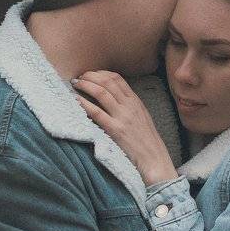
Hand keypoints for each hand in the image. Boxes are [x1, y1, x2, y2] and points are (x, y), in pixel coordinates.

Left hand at [73, 71, 177, 185]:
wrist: (153, 157)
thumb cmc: (146, 140)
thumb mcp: (141, 116)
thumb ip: (129, 105)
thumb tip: (113, 96)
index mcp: (135, 101)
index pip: (117, 78)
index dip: (101, 73)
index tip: (91, 74)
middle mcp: (129, 106)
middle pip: (108, 82)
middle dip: (91, 76)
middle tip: (80, 77)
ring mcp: (122, 117)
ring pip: (101, 93)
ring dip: (86, 85)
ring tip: (76, 84)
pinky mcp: (115, 130)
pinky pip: (96, 112)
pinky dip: (84, 103)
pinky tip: (76, 100)